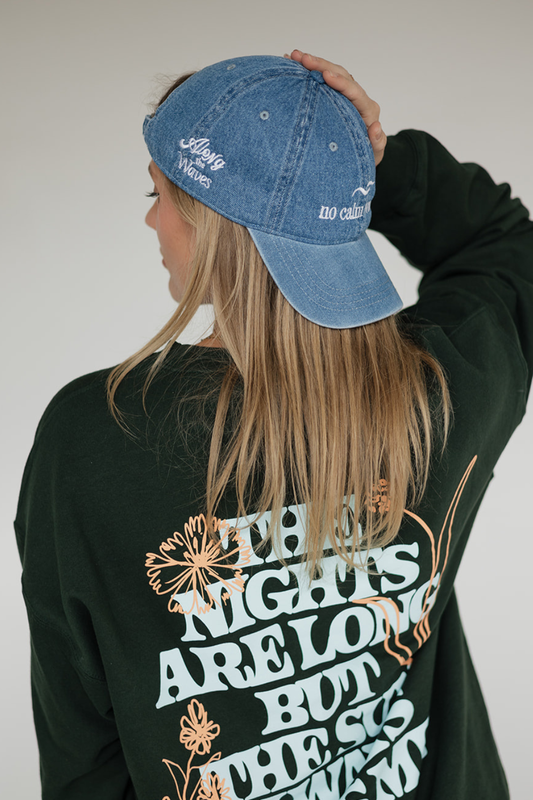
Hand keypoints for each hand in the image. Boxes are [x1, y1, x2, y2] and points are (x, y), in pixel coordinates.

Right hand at [285, 50, 385, 165]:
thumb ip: (377, 142)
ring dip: (313, 63)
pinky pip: (323, 80)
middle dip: (322, 65)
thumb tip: (375, 127)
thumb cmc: (367, 154)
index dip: (340, 82)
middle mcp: (357, 97)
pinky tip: (293, 64)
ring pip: (332, 73)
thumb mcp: (374, 153)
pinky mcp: (335, 95)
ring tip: (293, 57)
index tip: (326, 75)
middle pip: (341, 75)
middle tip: (302, 58)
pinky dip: (309, 71)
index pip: (354, 91)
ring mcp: (345, 95)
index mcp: (368, 109)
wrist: (363, 153)